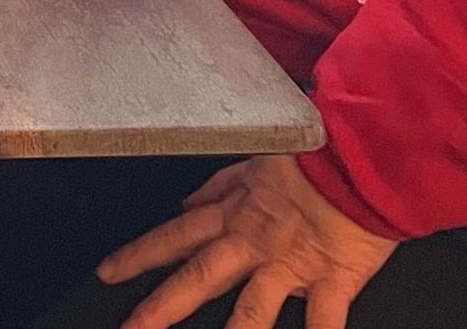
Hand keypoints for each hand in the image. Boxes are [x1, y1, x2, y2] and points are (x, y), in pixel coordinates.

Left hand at [99, 153, 396, 328]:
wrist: (358, 154)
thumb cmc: (312, 159)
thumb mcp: (254, 164)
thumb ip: (219, 188)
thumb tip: (188, 205)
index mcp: (235, 215)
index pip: (176, 236)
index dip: (139, 255)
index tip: (108, 273)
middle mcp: (254, 242)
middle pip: (199, 276)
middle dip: (161, 305)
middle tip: (131, 328)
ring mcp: (290, 263)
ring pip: (252, 307)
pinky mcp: (332, 278)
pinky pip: (323, 321)